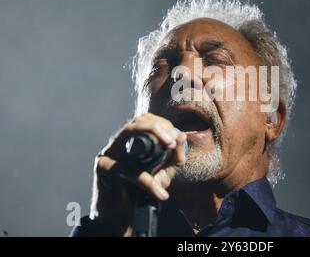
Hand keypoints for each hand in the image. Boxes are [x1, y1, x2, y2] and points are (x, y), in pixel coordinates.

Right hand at [89, 113, 186, 234]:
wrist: (121, 213)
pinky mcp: (102, 167)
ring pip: (128, 135)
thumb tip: (181, 135)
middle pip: (136, 121)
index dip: (162, 124)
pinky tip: (156, 189)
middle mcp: (119, 141)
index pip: (146, 119)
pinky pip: (123, 168)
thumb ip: (176, 157)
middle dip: (156, 127)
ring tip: (167, 148)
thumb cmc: (143, 189)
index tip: (175, 137)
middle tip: (170, 142)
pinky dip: (143, 179)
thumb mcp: (165, 173)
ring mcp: (108, 152)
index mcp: (133, 139)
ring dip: (149, 140)